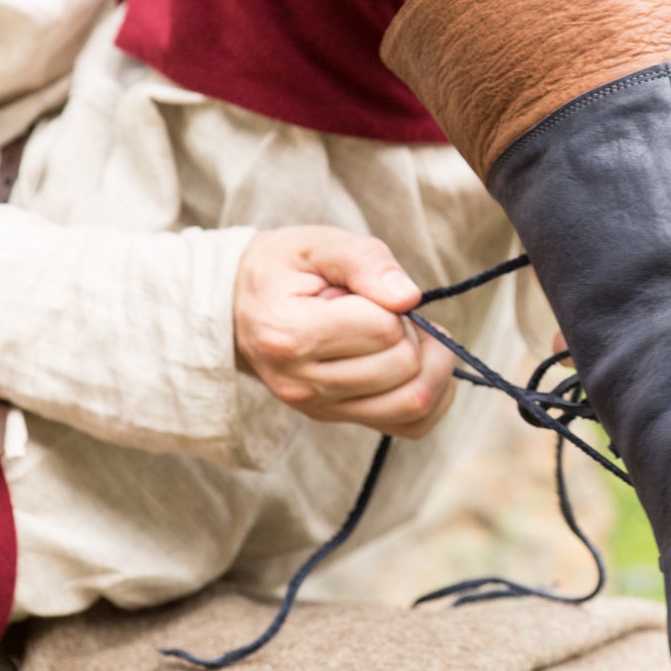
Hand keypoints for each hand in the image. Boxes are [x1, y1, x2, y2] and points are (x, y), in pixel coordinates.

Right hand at [233, 227, 454, 438]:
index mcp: (290, 335)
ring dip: (430, 364)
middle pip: (403, 367)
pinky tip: (417, 365)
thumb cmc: (282, 270)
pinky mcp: (338, 419)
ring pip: (415, 402)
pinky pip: (411, 425)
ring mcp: (320, 409)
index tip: (369, 291)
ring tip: (407, 336)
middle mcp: (302, 384)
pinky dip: (432, 395)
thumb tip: (408, 297)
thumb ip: (364, 260)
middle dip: (413, 332)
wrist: (238, 308)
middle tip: (389, 312)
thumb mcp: (316, 245)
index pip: (382, 329)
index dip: (393, 302)